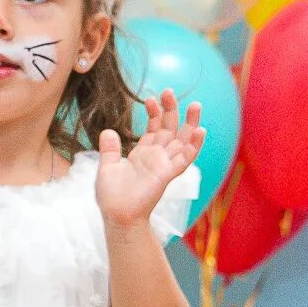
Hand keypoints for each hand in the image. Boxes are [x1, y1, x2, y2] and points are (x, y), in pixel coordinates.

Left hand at [96, 91, 203, 228]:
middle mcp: (157, 157)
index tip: (150, 98)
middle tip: (169, 91)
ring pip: (183, 141)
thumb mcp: (107, 167)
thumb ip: (110, 149)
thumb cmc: (112, 197)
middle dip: (170, 110)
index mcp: (143, 153)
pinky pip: (185, 158)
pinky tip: (200, 130)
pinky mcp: (168, 174)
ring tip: (195, 104)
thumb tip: (107, 131)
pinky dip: (194, 145)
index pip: (153, 128)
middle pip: (169, 128)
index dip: (154, 112)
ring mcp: (164, 165)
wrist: (117, 215)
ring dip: (190, 124)